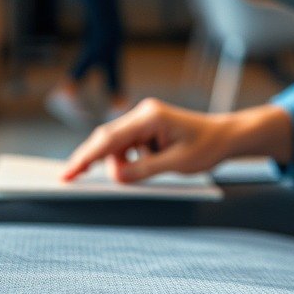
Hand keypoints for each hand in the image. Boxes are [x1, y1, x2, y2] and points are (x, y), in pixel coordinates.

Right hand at [60, 98, 231, 182]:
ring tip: (151, 171)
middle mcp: (142, 114)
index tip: (68, 173)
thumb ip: (143, 170)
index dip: (86, 158)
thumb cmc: (207, 146)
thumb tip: (116, 177)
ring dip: (123, 164)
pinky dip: (131, 161)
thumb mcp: (176, 163)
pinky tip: (150, 166)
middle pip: (106, 140)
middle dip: (91, 160)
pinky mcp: (146, 128)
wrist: (225, 137)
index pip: (109, 140)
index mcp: (149, 117)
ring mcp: (143, 119)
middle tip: (71, 180)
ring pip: (116, 146)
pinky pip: (127, 146)